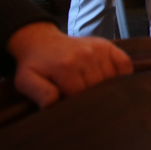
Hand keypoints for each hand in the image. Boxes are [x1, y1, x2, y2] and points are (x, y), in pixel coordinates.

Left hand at [7, 22, 131, 107]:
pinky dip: (123, 75)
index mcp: (66, 66)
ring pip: (112, 79)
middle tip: (83, 102)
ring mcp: (98, 49)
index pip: (81, 95)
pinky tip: (114, 83)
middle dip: (92, 98)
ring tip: (96, 94)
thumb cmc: (35, 65)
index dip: (76, 105)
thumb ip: (39, 93)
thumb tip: (54, 103)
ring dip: (106, 89)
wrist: (41, 41)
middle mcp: (85, 55)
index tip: (72, 108)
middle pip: (98, 88)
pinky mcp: (107, 46)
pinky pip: (124, 64)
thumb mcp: (26, 80)